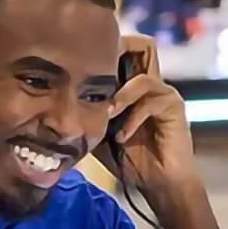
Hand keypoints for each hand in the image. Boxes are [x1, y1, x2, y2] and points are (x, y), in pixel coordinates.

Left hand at [92, 35, 196, 190]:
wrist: (157, 184)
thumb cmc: (128, 159)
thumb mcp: (98, 134)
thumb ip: (85, 115)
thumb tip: (54, 106)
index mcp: (130, 85)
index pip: (122, 50)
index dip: (103, 50)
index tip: (79, 65)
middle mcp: (149, 82)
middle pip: (142, 44)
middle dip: (119, 53)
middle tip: (97, 76)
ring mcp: (163, 92)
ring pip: (145, 72)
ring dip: (121, 94)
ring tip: (108, 115)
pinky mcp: (173, 105)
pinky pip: (150, 99)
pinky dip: (133, 117)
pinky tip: (123, 137)